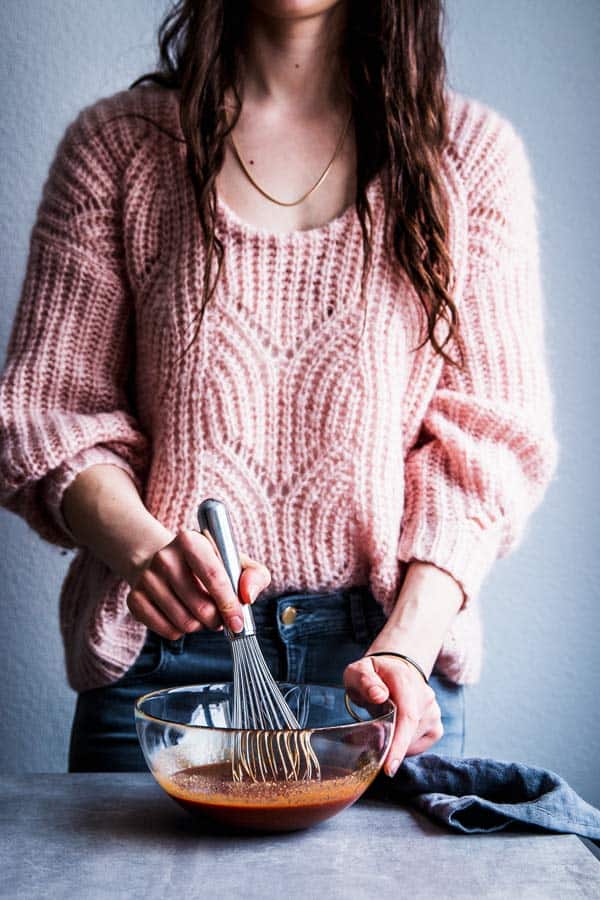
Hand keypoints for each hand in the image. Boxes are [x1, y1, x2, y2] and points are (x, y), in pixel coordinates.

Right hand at [126, 528, 270, 638]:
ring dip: (200, 626)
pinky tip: (183, 616)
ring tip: (201, 614)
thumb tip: (247, 597)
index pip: (214, 577)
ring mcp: (146, 579)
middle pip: (200, 607)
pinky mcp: (135, 599)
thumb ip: (254, 575)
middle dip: (216, 620)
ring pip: (184, 623)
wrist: (165, 560)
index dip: (229, 604)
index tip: (238, 622)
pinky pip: (167, 631)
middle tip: (219, 617)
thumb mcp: (235, 561)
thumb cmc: (208, 563)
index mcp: (190, 540)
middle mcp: (164, 557)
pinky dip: (180, 631)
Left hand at [344, 654, 442, 776]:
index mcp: (405, 681)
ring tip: (381, 727)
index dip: (399, 744)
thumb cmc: (373, 674)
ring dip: (395, 744)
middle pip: (408, 734)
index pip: (407, 716)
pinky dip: (405, 747)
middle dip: (387, 744)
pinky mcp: (436, 725)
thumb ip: (365, 681)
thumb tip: (379, 695)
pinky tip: (395, 734)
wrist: (394, 670)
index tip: (389, 767)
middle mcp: (425, 695)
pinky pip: (421, 746)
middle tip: (365, 737)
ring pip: (414, 743)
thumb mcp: (359, 672)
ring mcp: (433, 711)